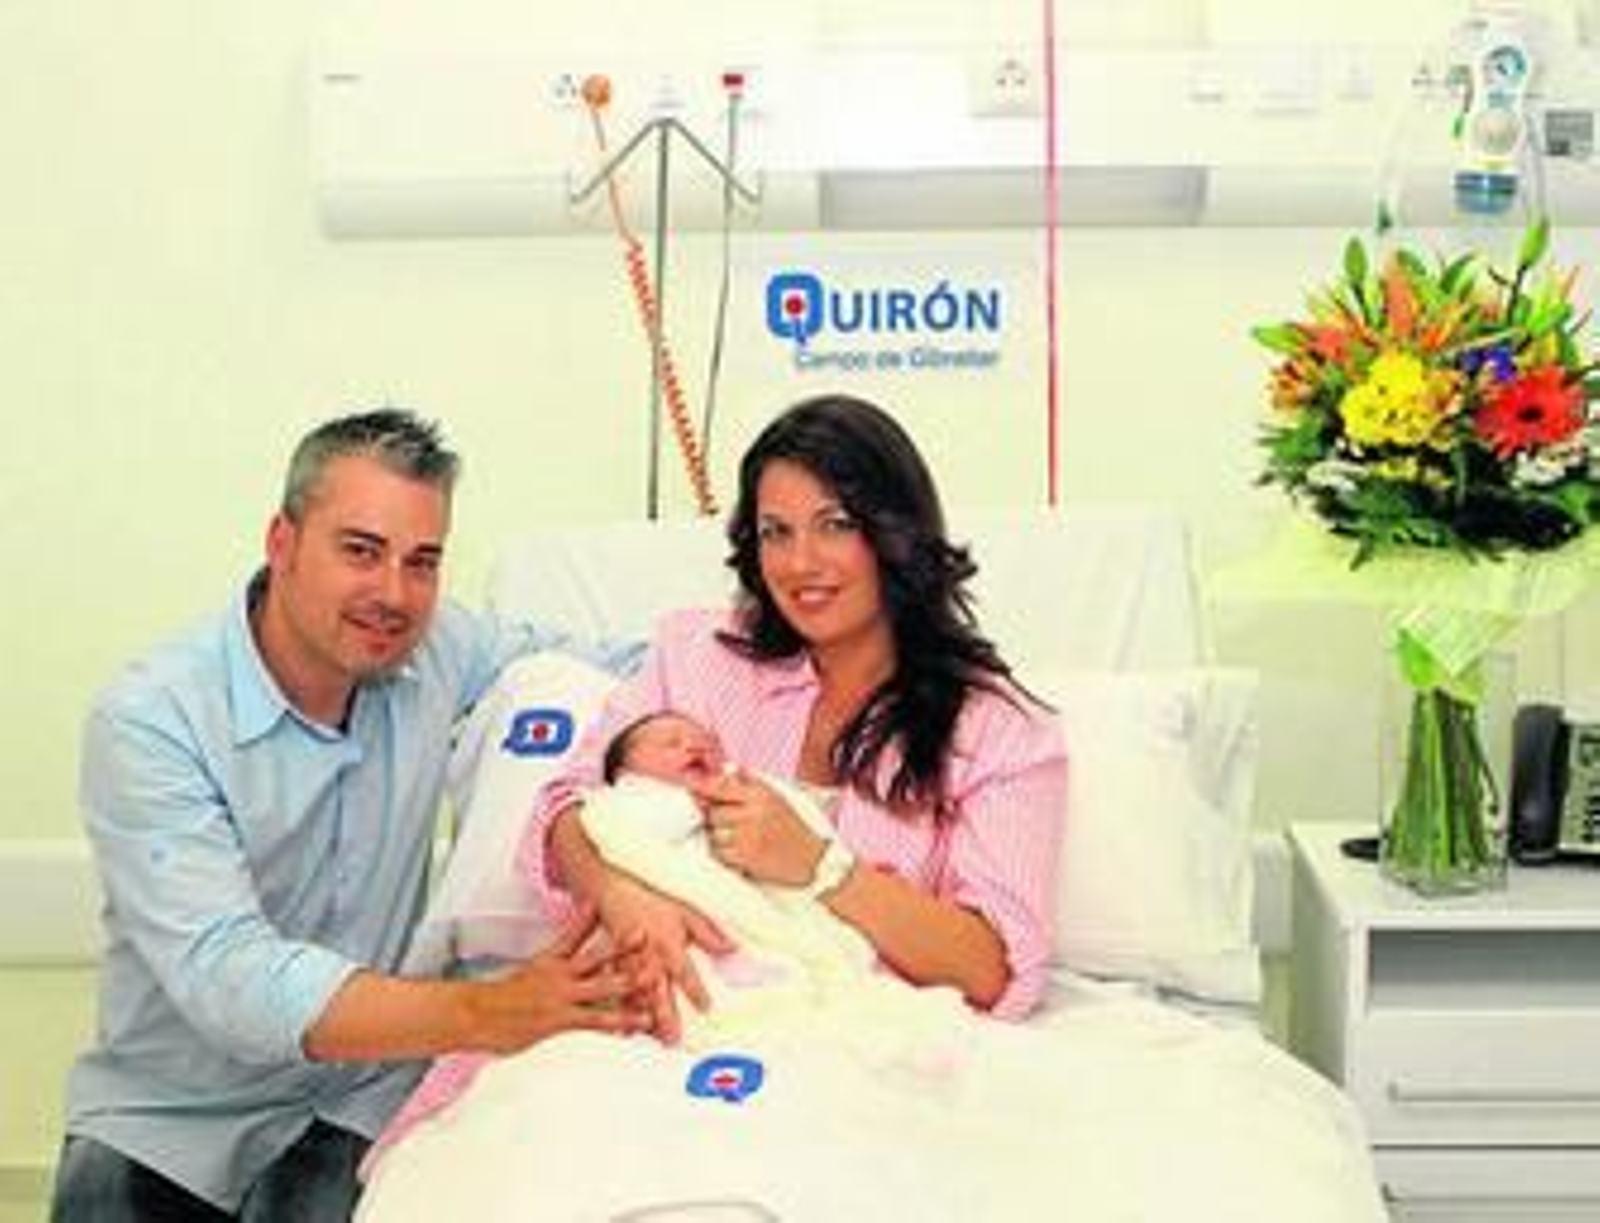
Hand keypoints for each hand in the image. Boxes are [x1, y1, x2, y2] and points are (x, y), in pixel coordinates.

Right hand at [462, 908, 652, 1054]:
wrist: (474, 1017)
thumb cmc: (504, 997)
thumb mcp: (533, 966)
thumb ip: (561, 949)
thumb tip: (578, 928)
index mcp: (551, 958)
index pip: (578, 931)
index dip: (603, 920)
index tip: (624, 910)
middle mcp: (559, 973)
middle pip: (599, 954)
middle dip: (627, 948)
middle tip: (652, 940)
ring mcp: (560, 996)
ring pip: (603, 986)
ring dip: (631, 983)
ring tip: (655, 982)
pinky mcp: (559, 1020)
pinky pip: (594, 1020)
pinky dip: (616, 1021)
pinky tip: (635, 1023)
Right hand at [595, 874, 733, 1043]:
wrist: (617, 888)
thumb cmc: (655, 900)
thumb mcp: (687, 912)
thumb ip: (709, 933)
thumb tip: (733, 949)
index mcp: (669, 944)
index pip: (685, 972)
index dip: (695, 990)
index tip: (706, 1008)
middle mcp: (649, 956)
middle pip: (659, 990)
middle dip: (666, 1016)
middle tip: (672, 1040)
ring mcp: (629, 961)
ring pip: (636, 995)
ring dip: (644, 1017)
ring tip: (650, 1038)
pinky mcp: (613, 964)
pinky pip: (615, 990)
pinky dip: (619, 1008)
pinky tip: (622, 1029)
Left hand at [691, 769, 826, 887]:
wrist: (813, 860)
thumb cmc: (792, 827)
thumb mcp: (776, 796)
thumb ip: (749, 783)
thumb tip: (723, 769)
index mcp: (760, 795)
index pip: (720, 786)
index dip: (700, 785)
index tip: (687, 784)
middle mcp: (753, 814)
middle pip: (712, 812)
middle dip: (716, 817)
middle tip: (732, 822)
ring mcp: (749, 837)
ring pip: (713, 834)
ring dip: (720, 837)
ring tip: (740, 839)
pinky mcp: (746, 859)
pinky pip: (719, 853)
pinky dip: (725, 854)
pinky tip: (741, 852)